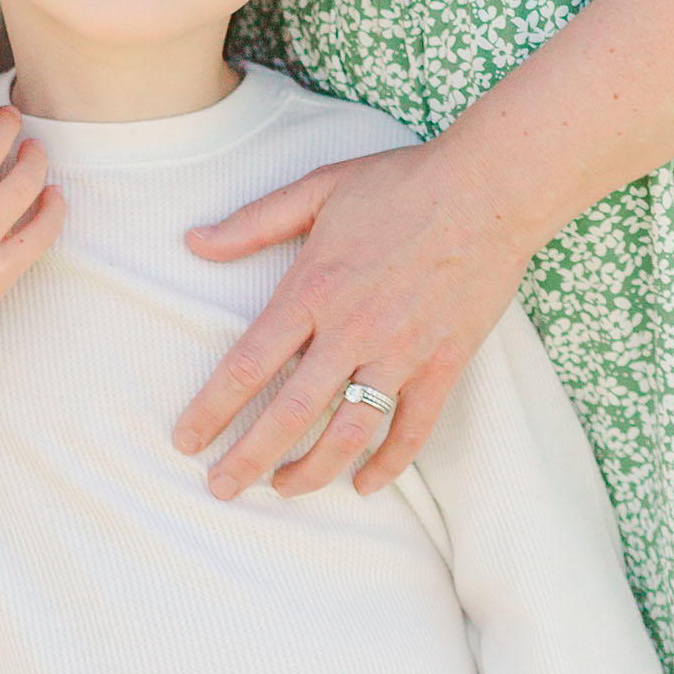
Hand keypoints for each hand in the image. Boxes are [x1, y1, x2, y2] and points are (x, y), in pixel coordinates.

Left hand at [172, 137, 531, 497]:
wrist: (489, 188)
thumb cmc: (400, 183)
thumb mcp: (317, 189)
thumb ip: (253, 222)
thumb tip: (193, 241)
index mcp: (312, 289)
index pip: (247, 365)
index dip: (211, 410)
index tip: (184, 441)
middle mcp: (351, 329)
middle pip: (290, 413)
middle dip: (249, 459)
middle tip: (220, 488)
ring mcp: (401, 352)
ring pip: (349, 434)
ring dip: (312, 471)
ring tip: (283, 490)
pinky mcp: (443, 365)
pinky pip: (412, 431)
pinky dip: (387, 466)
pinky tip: (363, 484)